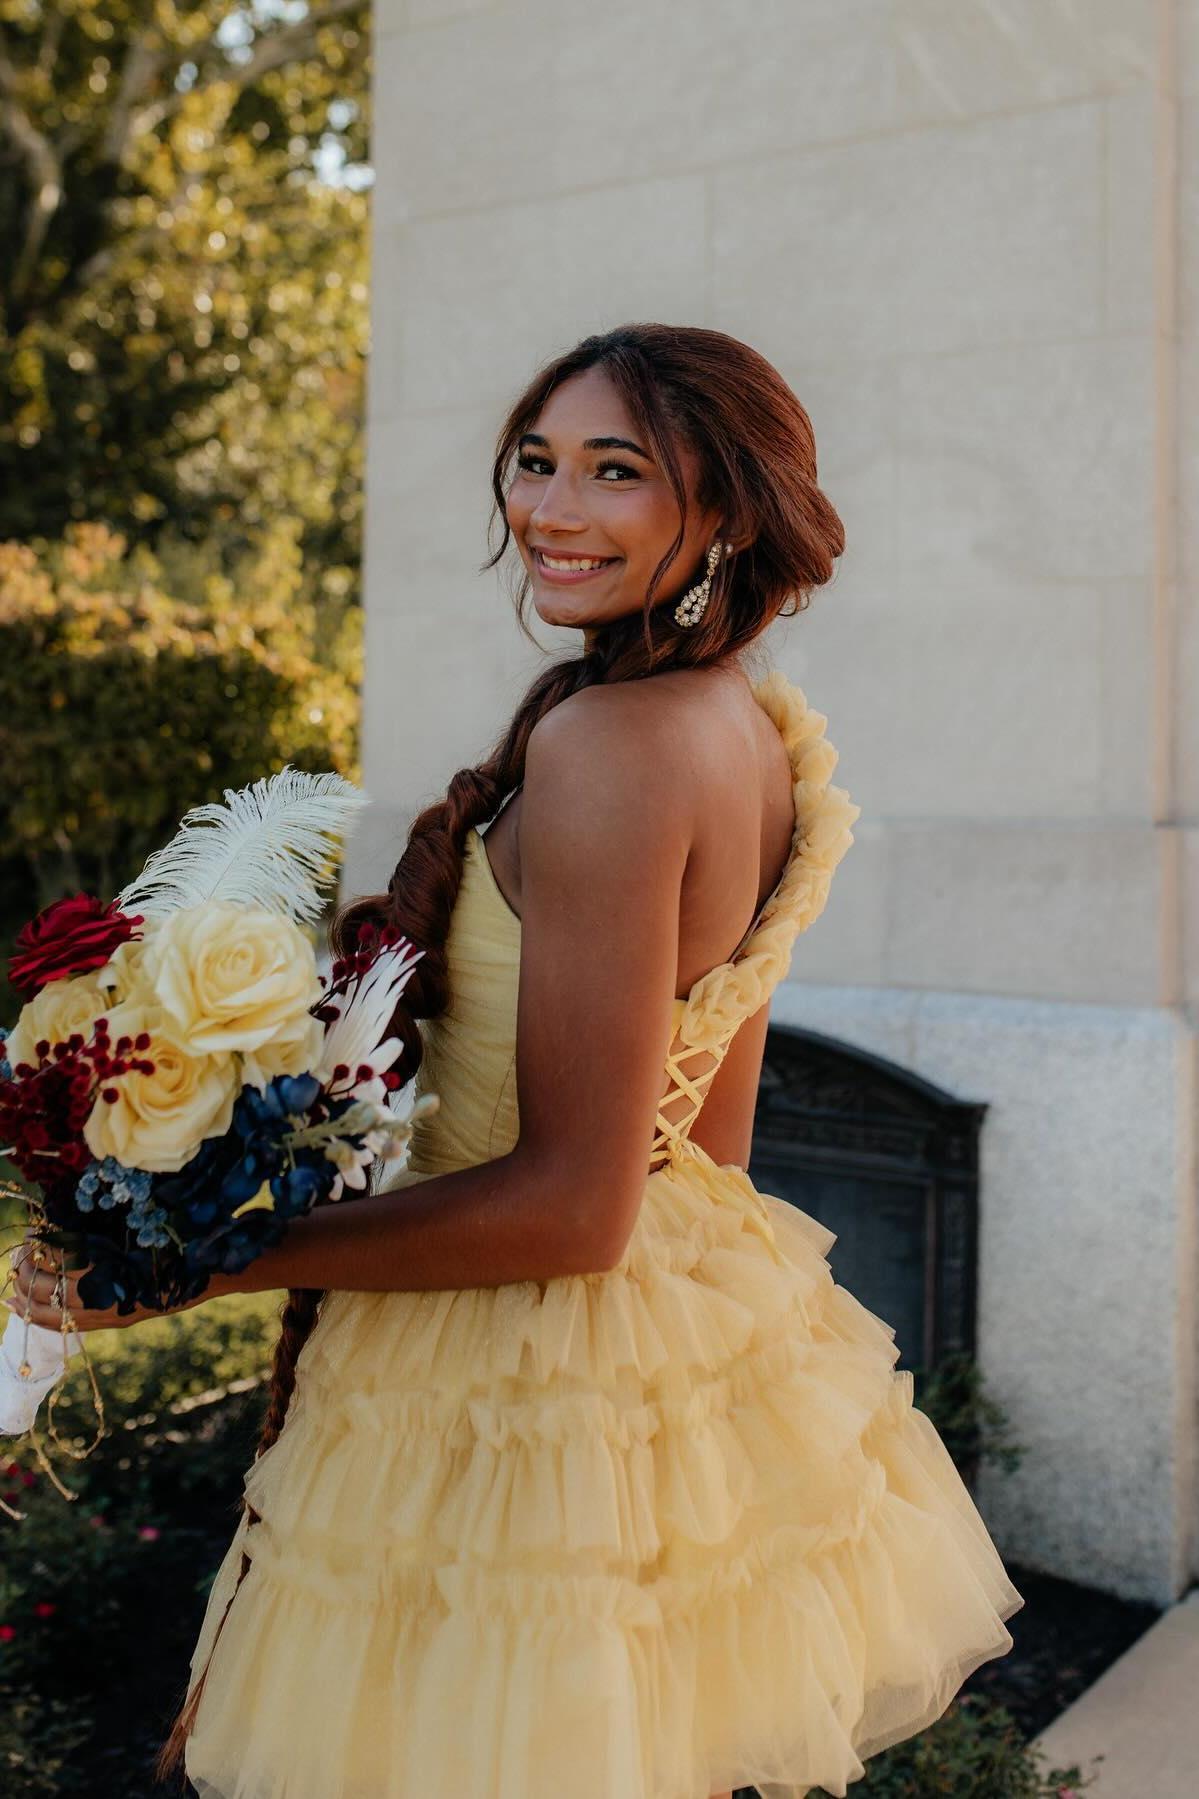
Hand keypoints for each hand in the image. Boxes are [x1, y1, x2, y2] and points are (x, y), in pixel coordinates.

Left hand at [5, 1235, 154, 1332]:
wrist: (170, 1288)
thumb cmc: (145, 1255)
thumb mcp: (114, 1242)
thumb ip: (80, 1243)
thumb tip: (43, 1236)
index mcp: (105, 1267)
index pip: (57, 1259)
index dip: (40, 1245)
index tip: (32, 1232)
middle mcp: (96, 1294)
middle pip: (43, 1285)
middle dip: (25, 1266)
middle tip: (22, 1251)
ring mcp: (93, 1314)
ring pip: (42, 1308)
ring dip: (22, 1289)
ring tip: (16, 1272)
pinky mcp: (92, 1325)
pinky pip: (52, 1323)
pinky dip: (28, 1312)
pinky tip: (12, 1302)